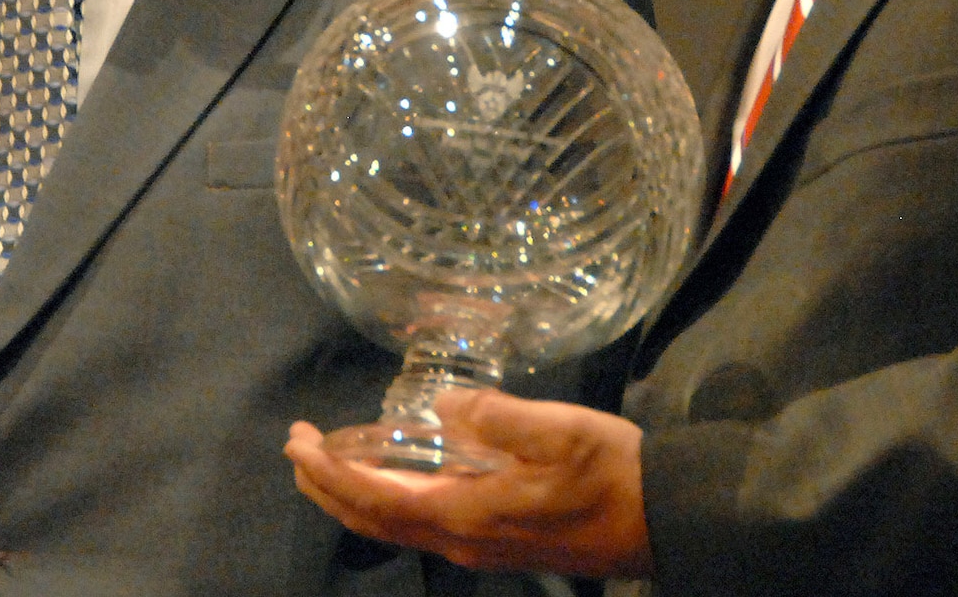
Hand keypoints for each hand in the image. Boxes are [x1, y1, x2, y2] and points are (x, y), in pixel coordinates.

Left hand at [285, 389, 653, 578]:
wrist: (661, 518)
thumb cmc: (612, 471)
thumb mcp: (560, 431)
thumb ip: (496, 418)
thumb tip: (440, 410)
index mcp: (466, 514)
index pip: (374, 498)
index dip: (328, 472)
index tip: (297, 439)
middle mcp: (460, 539)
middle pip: (373, 520)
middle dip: (326, 486)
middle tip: (296, 447)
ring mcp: (478, 546)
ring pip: (395, 526)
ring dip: (353, 495)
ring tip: (328, 462)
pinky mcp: (496, 541)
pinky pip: (421, 523)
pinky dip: (389, 499)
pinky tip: (394, 475)